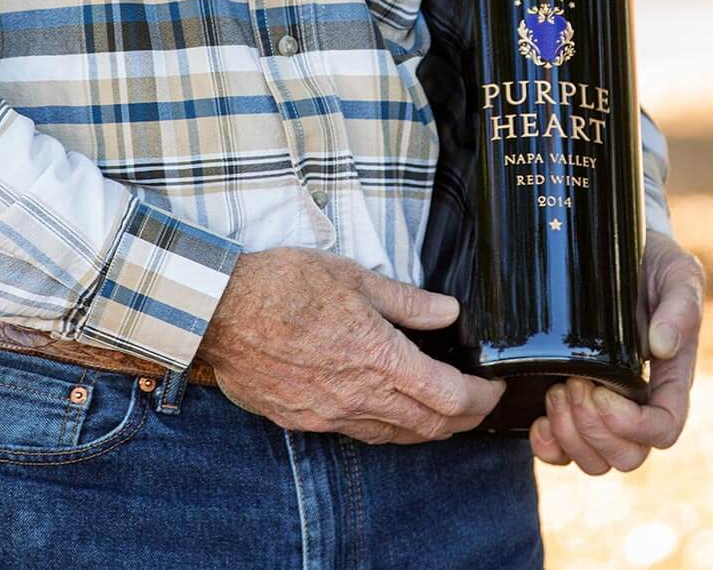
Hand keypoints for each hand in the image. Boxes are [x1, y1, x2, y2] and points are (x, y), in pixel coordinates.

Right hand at [196, 245, 504, 444]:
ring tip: (442, 411)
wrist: (219, 311)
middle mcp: (360, 397)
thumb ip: (405, 301)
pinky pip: (358, 433)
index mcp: (379, 359)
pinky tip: (387, 411)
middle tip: (478, 403)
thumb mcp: (352, 276)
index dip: (480, 398)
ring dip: (427, 429)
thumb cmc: (283, 284)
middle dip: (463, 419)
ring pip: (396, 437)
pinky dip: (386, 428)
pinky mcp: (305, 420)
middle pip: (430, 426)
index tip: (493, 388)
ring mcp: (331, 414)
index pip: (449, 396)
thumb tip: (448, 312)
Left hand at [530, 228, 704, 474]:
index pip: (662, 431)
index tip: (601, 388)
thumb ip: (680, 306)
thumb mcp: (676, 273)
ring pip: (596, 461)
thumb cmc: (652, 264)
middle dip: (595, 429)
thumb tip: (663, 345)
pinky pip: (562, 452)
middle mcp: (637, 402)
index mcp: (668, 380)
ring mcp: (604, 405)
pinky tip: (538, 420)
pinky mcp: (572, 399)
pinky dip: (549, 447)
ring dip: (571, 436)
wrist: (614, 247)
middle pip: (626, 456)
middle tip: (573, 382)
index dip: (631, 426)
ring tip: (557, 389)